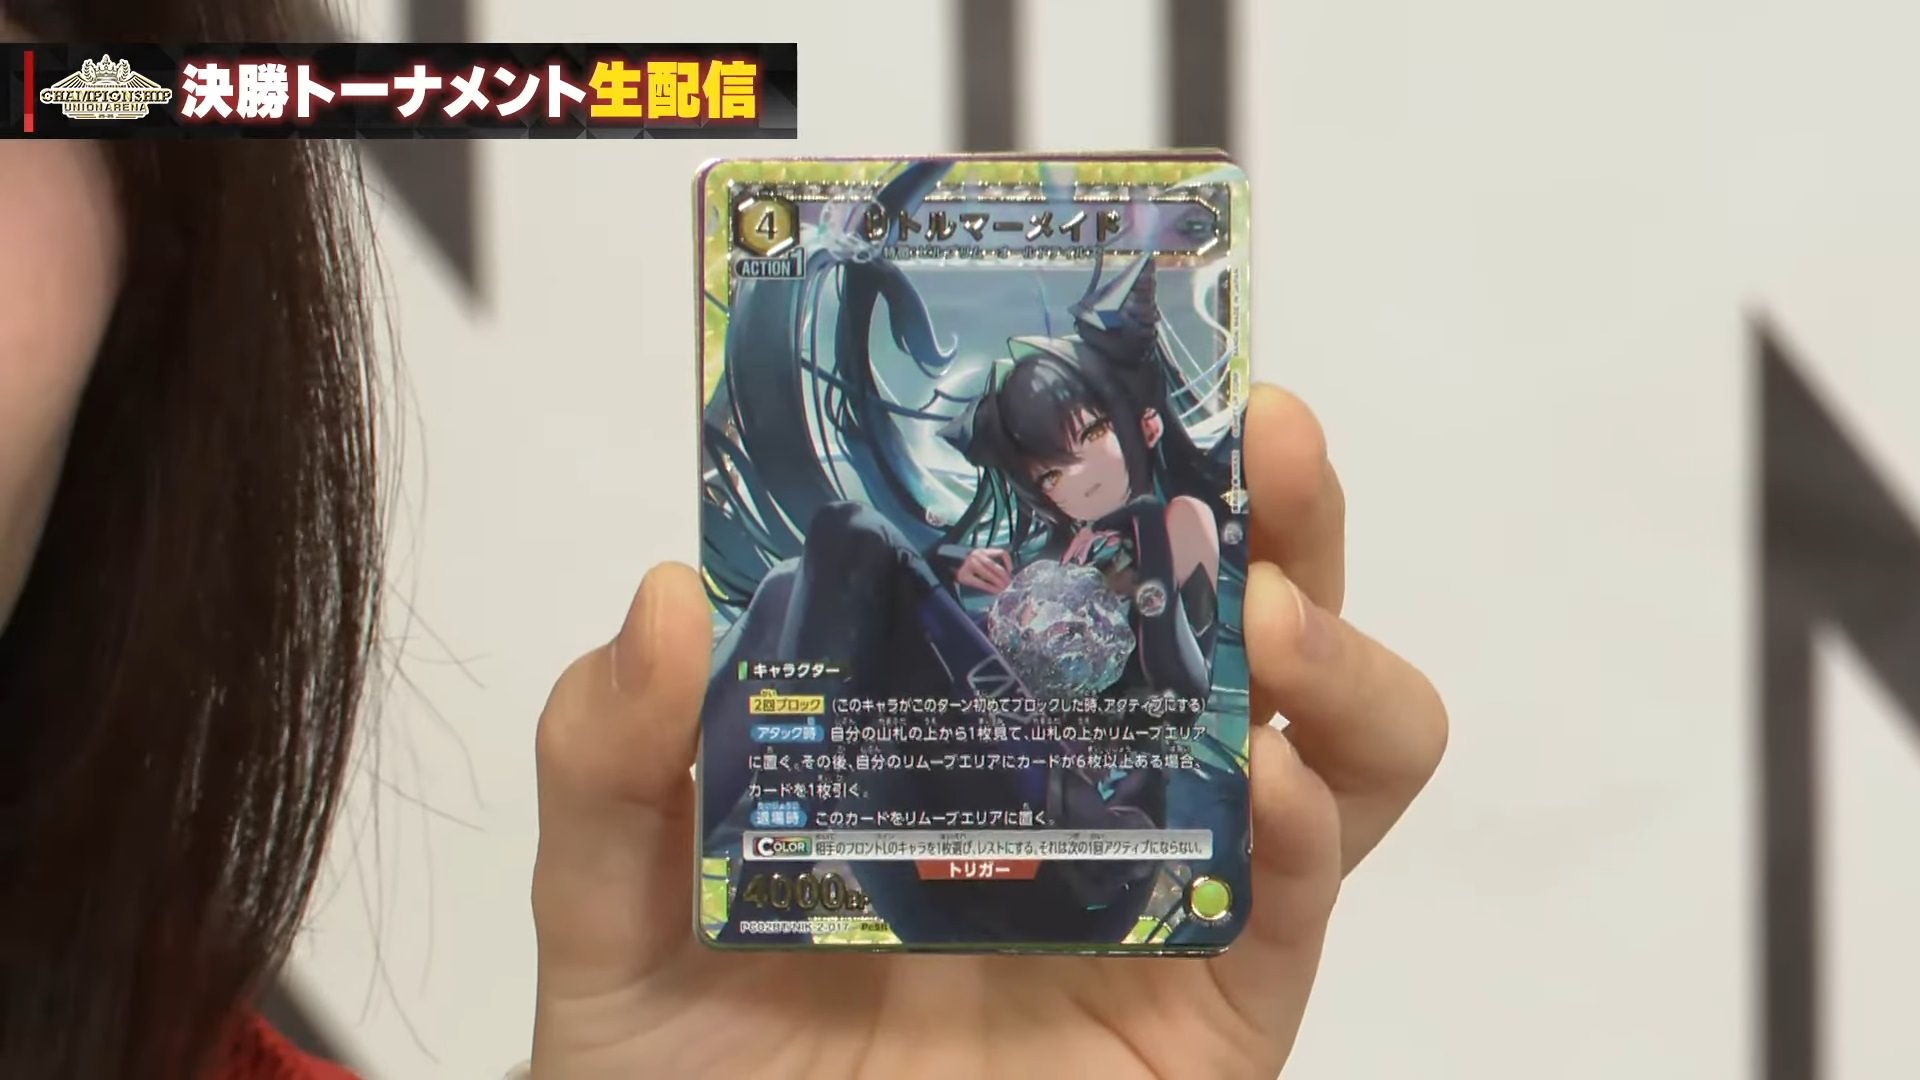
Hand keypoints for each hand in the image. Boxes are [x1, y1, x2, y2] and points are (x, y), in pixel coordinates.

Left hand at [529, 385, 1446, 1078]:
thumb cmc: (684, 1079)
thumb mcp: (608, 907)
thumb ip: (611, 761)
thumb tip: (667, 598)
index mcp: (967, 734)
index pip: (1079, 573)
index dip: (1126, 465)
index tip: (1129, 364)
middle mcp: (1089, 799)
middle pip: (1238, 628)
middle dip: (1284, 516)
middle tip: (1268, 436)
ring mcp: (1165, 906)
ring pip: (1336, 755)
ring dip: (1340, 660)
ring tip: (1268, 619)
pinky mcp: (1211, 1021)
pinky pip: (1304, 918)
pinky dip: (1312, 837)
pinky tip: (1261, 790)